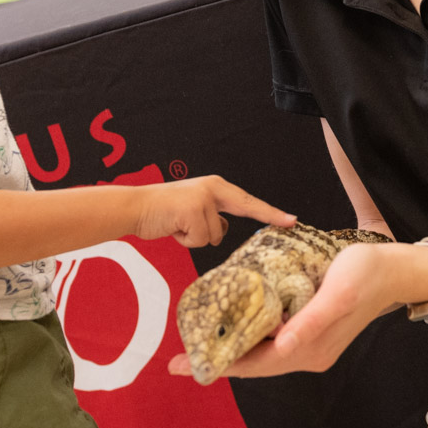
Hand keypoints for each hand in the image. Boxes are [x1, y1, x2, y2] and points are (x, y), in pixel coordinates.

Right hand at [133, 176, 294, 246]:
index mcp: (215, 187)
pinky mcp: (192, 210)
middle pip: (239, 215)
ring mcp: (203, 198)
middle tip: (283, 222)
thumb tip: (223, 229)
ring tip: (178, 225)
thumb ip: (212, 216)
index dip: (271, 213)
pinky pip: (199, 240)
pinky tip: (173, 228)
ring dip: (195, 238)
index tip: (292, 221)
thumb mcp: (193, 209)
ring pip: (214, 236)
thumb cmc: (163, 212)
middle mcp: (213, 188)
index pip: (248, 202)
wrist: (135, 207)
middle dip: (255, 219)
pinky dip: (185, 241)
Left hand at [168, 242, 398, 377]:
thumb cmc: (367, 274)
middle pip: (253, 362)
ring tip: (197, 341)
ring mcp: (309, 344)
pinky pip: (271, 339)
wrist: (396, 269)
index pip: (255, 364)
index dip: (220, 364)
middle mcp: (307, 353)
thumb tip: (281, 346)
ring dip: (230, 349)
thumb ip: (310, 322)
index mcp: (310, 349)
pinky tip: (232, 325)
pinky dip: (248, 336)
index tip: (185, 365)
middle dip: (217, 360)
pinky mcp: (310, 330)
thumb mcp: (338, 292)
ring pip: (260, 352)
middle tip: (179, 358)